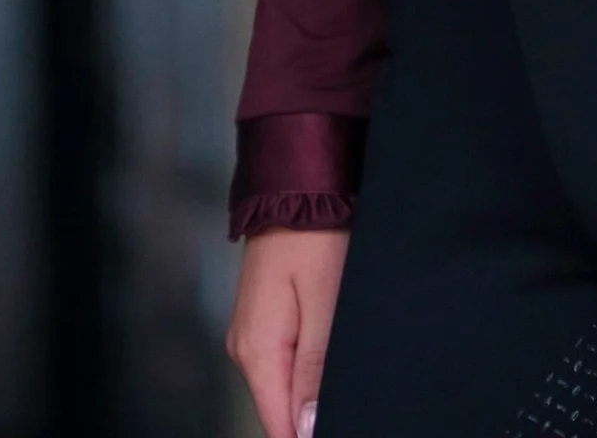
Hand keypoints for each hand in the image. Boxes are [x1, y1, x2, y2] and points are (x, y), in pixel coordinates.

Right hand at [226, 226, 348, 437]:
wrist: (294, 184)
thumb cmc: (315, 234)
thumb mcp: (325, 300)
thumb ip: (315, 367)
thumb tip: (306, 428)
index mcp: (257, 350)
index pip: (277, 424)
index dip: (306, 435)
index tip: (342, 423)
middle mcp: (245, 347)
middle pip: (279, 407)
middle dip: (311, 415)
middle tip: (351, 396)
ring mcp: (251, 331)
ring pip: (281, 384)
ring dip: (310, 390)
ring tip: (344, 375)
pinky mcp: (262, 317)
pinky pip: (282, 358)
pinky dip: (305, 365)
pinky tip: (328, 354)